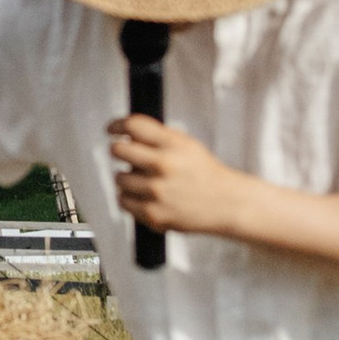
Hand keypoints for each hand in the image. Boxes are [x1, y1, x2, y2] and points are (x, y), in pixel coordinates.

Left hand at [105, 113, 244, 240]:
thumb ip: (158, 137)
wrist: (226, 204)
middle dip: (119, 150)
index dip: (117, 125)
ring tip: (145, 181)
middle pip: (118, 150)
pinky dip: (130, 199)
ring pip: (119, 178)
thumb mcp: (187, 145)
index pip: (133, 126)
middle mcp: (163, 166)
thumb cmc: (205, 174)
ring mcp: (156, 191)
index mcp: (173, 144)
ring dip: (127, 178)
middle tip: (125, 154)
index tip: (112, 129)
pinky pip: (123, 201)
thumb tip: (127, 133)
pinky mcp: (153, 214)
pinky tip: (145, 197)